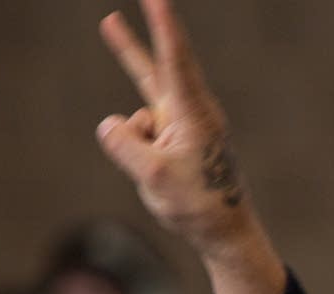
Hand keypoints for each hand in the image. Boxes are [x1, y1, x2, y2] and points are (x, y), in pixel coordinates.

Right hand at [95, 0, 255, 255]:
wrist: (224, 232)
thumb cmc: (197, 205)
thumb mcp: (154, 177)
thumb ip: (124, 145)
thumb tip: (110, 124)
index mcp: (193, 115)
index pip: (174, 62)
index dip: (163, 28)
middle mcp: (189, 113)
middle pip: (153, 70)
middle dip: (130, 45)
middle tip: (118, 13)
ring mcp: (180, 126)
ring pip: (136, 119)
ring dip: (134, 146)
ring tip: (169, 177)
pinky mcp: (173, 140)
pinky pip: (137, 138)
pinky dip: (138, 156)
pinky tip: (163, 177)